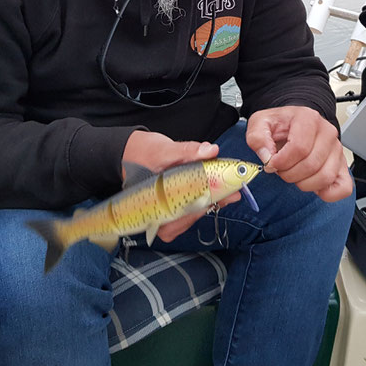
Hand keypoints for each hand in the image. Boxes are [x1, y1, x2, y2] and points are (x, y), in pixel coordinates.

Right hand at [122, 131, 240, 241]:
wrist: (129, 153)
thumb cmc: (142, 153)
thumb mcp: (164, 149)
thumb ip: (187, 151)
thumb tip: (210, 150)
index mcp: (153, 204)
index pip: (187, 208)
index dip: (211, 199)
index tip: (231, 191)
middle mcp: (157, 216)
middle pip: (191, 214)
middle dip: (215, 201)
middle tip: (235, 192)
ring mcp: (163, 216)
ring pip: (192, 214)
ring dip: (212, 202)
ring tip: (229, 193)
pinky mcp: (169, 211)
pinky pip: (188, 212)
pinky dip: (202, 202)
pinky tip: (214, 195)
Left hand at [246, 106, 352, 202]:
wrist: (293, 124)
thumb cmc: (281, 125)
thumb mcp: (260, 123)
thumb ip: (257, 137)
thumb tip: (267, 156)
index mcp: (308, 118)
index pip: (299, 148)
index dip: (282, 162)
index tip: (272, 163)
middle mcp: (327, 133)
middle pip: (311, 164)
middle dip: (290, 174)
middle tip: (281, 169)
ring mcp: (337, 150)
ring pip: (325, 177)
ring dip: (304, 184)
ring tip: (295, 174)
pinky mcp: (342, 166)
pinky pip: (343, 188)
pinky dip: (327, 193)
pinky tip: (312, 184)